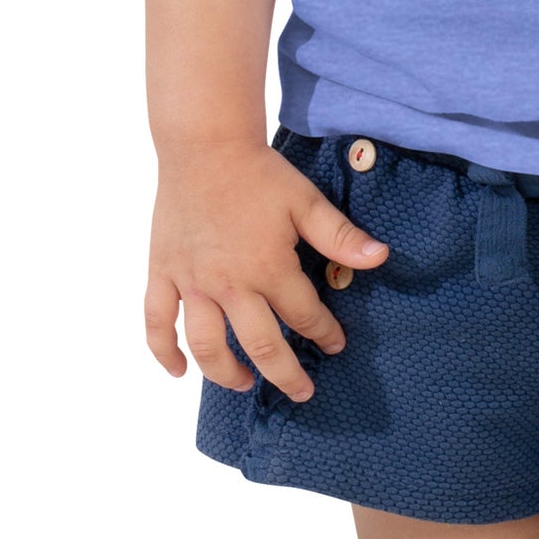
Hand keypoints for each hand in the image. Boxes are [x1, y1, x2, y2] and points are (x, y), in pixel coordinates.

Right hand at [144, 138, 388, 400]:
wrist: (204, 145)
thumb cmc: (259, 173)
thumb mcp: (305, 201)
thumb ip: (340, 236)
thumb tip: (381, 258)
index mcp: (268, 268)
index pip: (304, 316)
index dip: (324, 334)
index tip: (335, 344)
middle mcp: (229, 285)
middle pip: (260, 346)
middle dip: (285, 374)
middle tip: (301, 393)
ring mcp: (192, 283)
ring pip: (207, 346)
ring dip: (226, 373)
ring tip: (244, 384)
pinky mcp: (162, 273)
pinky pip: (157, 323)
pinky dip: (164, 352)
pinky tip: (178, 370)